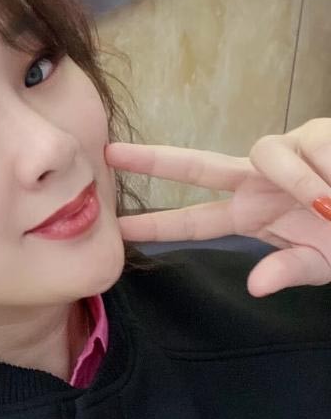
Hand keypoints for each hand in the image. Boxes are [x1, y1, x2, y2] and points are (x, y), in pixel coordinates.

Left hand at [105, 118, 330, 296]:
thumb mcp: (322, 263)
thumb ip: (289, 271)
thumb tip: (255, 285)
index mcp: (252, 216)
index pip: (195, 222)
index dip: (158, 225)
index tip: (120, 229)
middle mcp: (257, 183)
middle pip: (196, 167)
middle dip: (153, 160)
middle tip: (109, 154)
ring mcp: (282, 155)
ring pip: (263, 152)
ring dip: (295, 179)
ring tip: (329, 202)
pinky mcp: (312, 133)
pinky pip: (304, 148)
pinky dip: (323, 171)